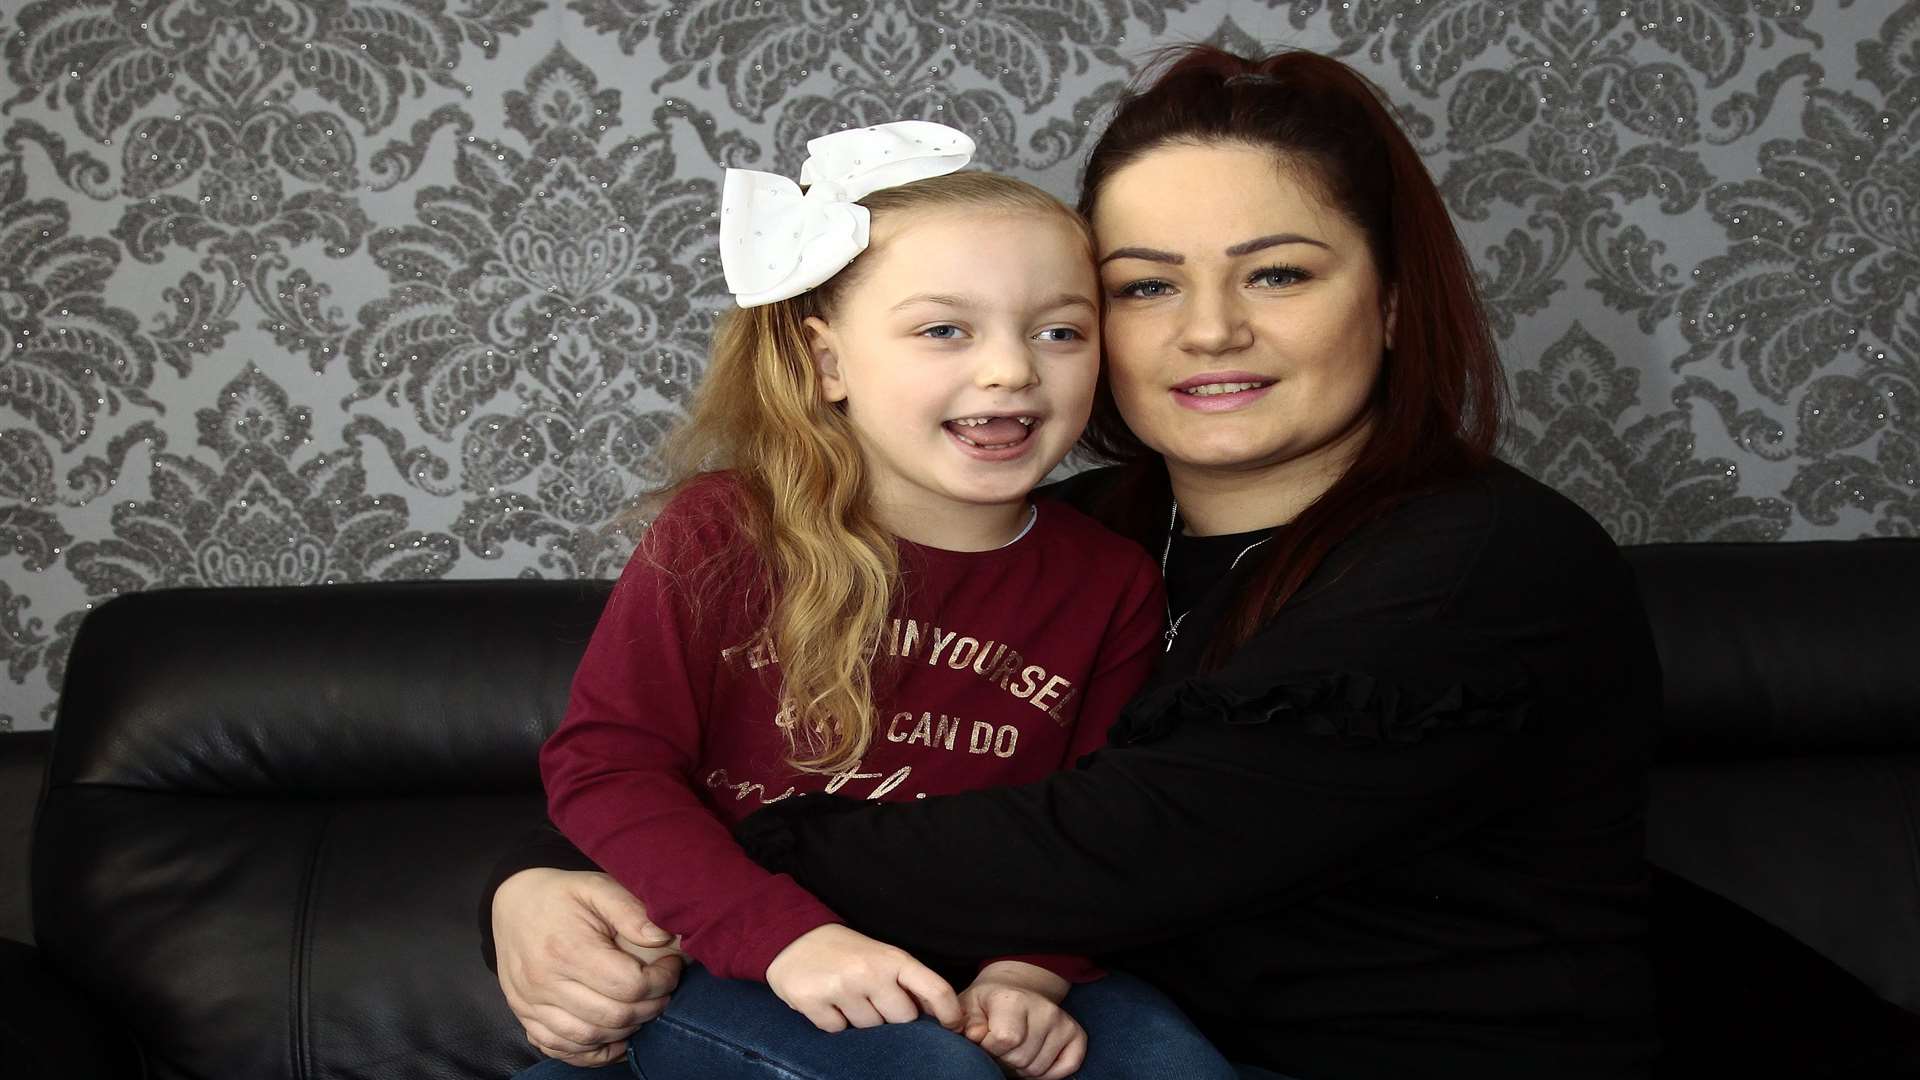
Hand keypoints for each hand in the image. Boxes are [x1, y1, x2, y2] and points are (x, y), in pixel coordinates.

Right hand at [492, 868, 684, 1064]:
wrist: (512, 903)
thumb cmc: (561, 895)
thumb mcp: (597, 887)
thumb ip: (631, 911)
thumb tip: (663, 938)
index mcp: (567, 949)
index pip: (629, 985)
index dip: (662, 981)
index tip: (671, 967)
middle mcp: (545, 982)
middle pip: (613, 1016)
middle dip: (650, 1008)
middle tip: (663, 990)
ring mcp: (531, 1004)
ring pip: (589, 1038)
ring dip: (625, 1030)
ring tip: (641, 1008)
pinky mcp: (524, 1016)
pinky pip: (560, 1048)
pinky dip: (591, 1051)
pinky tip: (613, 1037)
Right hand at [764, 923, 963, 1033]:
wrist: (794, 937)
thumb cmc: (847, 952)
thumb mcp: (882, 957)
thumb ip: (908, 983)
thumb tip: (940, 1015)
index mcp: (893, 958)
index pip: (935, 989)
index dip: (950, 1013)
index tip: (953, 1027)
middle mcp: (869, 972)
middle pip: (902, 1019)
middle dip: (892, 1016)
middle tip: (874, 999)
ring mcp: (841, 987)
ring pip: (869, 1029)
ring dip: (860, 1020)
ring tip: (848, 997)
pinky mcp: (813, 1002)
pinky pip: (837, 1031)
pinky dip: (834, 1022)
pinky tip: (828, 1002)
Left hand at [959, 961, 1085, 1079]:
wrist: (1013, 991)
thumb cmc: (987, 1005)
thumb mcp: (969, 1007)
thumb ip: (968, 1022)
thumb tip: (976, 1036)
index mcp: (1015, 999)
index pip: (1005, 1039)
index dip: (989, 1048)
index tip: (984, 1039)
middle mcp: (1045, 1009)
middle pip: (1021, 1059)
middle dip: (1004, 1062)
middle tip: (998, 1049)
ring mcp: (1063, 1022)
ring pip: (1038, 1069)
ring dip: (1021, 1069)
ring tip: (1013, 1052)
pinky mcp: (1077, 1035)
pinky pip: (1066, 1069)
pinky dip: (1047, 1075)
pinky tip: (1033, 1058)